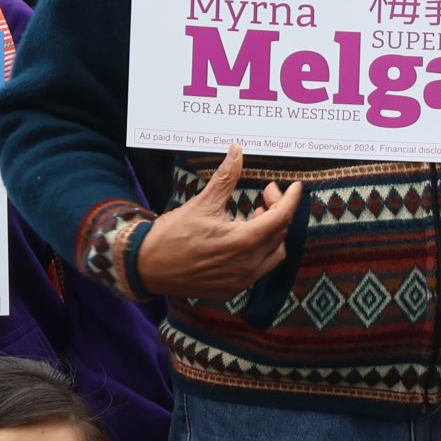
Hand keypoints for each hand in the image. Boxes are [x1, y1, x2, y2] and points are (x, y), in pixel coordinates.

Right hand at [135, 143, 302, 300]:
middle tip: (267, 194)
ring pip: (274, 254)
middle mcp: (248, 265)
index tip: (294, 187)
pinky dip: (260, 251)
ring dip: (272, 233)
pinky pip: (259, 269)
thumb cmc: (172, 234)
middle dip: (278, 210)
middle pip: (280, 234)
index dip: (291, 199)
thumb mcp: (202, 203)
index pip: (282, 217)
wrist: (145, 267)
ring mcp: (242, 281)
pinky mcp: (233, 290)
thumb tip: (237, 150)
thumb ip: (226, 177)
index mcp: (244, 241)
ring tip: (256, 215)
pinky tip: (245, 238)